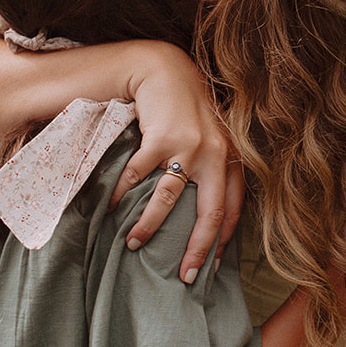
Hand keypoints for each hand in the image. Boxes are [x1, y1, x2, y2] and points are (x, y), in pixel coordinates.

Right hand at [112, 46, 243, 282]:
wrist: (165, 69)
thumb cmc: (186, 109)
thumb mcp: (210, 137)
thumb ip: (213, 168)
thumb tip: (200, 210)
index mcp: (231, 159)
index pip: (233, 210)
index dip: (224, 241)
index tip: (212, 267)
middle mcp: (217, 155)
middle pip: (211, 213)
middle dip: (198, 249)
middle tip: (185, 276)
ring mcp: (189, 146)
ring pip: (169, 199)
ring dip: (149, 226)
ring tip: (134, 245)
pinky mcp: (160, 138)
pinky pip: (139, 175)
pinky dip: (123, 194)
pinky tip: (112, 207)